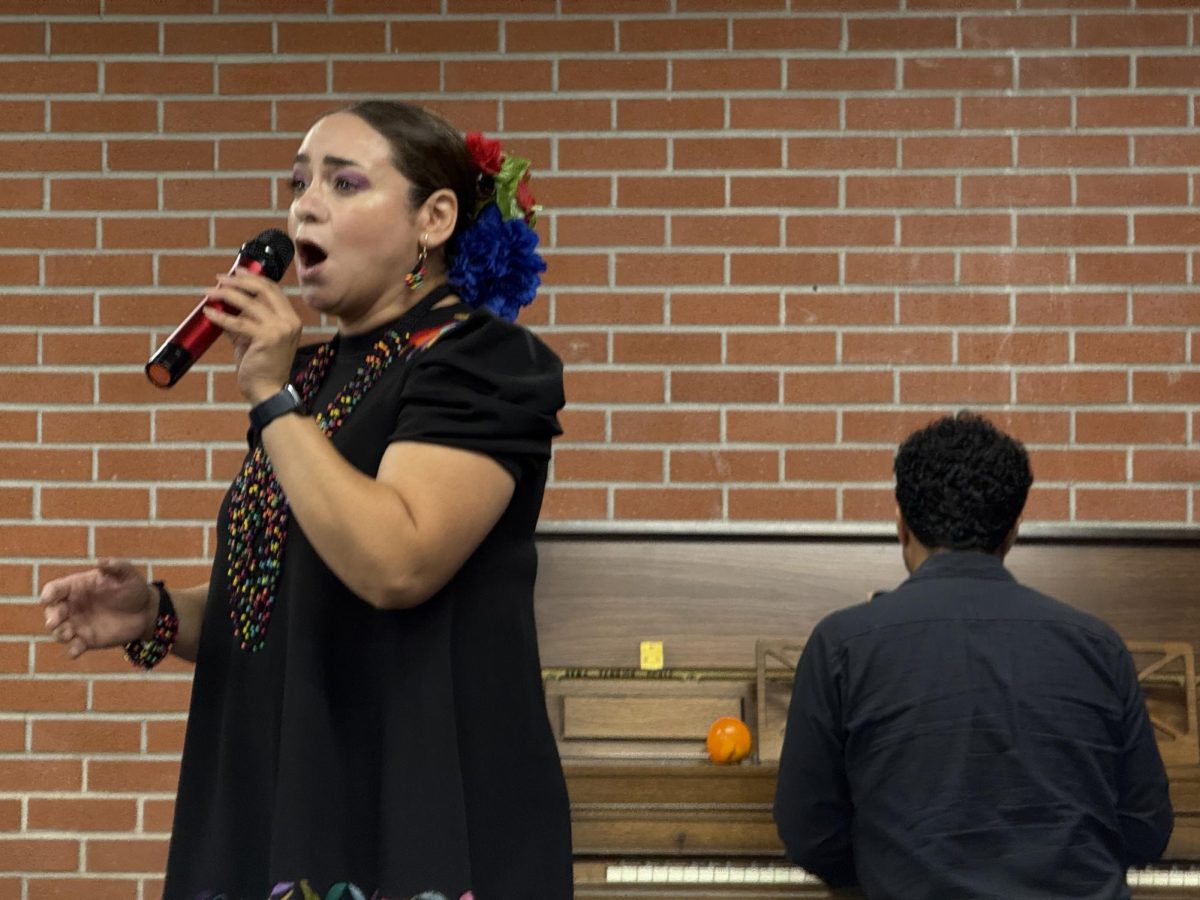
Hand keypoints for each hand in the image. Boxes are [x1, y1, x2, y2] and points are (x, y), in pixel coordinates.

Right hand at [40, 559, 155, 658]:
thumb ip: (115, 566)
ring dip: (59, 634)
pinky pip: (74, 647)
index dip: (48, 593)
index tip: (47, 599)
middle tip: (55, 621)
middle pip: (52, 612)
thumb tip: (100, 562)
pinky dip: (72, 650)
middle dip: (51, 616)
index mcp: (76, 587)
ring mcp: (78, 624)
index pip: (54, 589)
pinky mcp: (87, 640)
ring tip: (69, 634)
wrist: (146, 611)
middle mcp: (72, 606)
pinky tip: (76, 650)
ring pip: (59, 631)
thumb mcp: (127, 574)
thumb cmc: (133, 588)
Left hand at [201, 271, 301, 403]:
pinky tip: (208, 312)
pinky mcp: (267, 338)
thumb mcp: (253, 339)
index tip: (235, 273)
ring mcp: (280, 329)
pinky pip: (238, 322)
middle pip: (264, 289)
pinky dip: (221, 315)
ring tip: (209, 292)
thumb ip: (243, 322)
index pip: (272, 290)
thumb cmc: (261, 367)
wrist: (268, 391)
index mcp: (290, 319)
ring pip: (249, 302)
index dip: (252, 278)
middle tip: (220, 278)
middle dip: (239, 280)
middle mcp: (289, 321)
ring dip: (226, 294)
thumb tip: (223, 307)